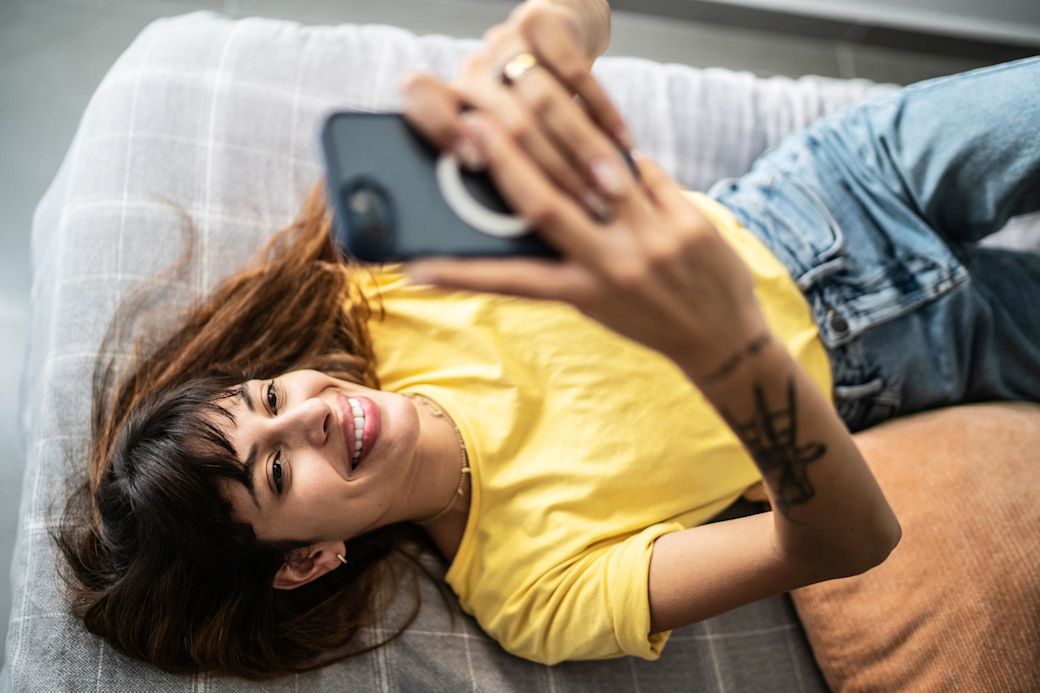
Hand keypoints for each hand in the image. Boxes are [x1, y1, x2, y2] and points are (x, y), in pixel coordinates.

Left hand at [399, 0, 634, 214]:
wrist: (554, 33)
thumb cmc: (527, 117)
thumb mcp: (501, 141)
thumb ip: (493, 181)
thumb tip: (502, 245)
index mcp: (447, 101)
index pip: (425, 102)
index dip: (442, 129)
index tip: (470, 164)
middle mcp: (469, 71)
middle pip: (500, 119)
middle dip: (547, 173)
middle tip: (580, 214)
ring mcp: (502, 42)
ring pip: (539, 100)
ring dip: (578, 149)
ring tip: (607, 191)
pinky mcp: (538, 20)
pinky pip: (573, 71)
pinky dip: (601, 112)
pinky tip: (624, 143)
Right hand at [404, 111, 770, 378]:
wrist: (724, 339)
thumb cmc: (649, 319)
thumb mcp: (599, 303)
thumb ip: (568, 260)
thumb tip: (533, 208)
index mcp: (584, 293)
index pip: (511, 281)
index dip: (460, 275)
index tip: (416, 266)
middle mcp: (614, 266)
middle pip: (548, 204)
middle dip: (508, 160)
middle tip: (476, 125)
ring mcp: (653, 239)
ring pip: (599, 171)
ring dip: (565, 129)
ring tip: (535, 97)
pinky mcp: (688, 219)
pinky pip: (646, 170)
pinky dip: (624, 153)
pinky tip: (608, 135)